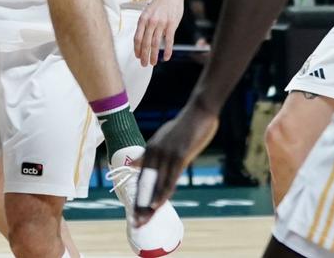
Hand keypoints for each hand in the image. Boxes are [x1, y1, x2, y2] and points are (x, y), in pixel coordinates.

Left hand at [133, 0, 184, 65]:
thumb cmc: (159, 3)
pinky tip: (166, 58)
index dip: (137, 49)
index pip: (137, 38)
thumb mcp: (147, 12)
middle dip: (144, 55)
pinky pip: (169, 40)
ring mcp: (161, 23)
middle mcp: (151, 21)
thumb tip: (141, 40)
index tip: (137, 57)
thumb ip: (145, 25)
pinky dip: (167, 51)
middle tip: (144, 64)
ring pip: (156, 43)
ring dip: (154, 55)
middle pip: (145, 42)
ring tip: (153, 63)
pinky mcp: (172, 24)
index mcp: (143, 19)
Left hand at [134, 100, 217, 221]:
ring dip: (149, 204)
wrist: (198, 111)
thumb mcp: (163, 138)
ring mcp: (167, 154)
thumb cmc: (184, 127)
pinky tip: (157, 204)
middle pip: (145, 184)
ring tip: (144, 219)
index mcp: (151, 149)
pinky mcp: (180, 155)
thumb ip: (151, 153)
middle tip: (135, 223)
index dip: (138, 197)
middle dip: (140, 205)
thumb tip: (135, 164)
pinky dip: (162, 193)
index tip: (134, 213)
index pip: (142, 178)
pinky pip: (170, 179)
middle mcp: (155, 152)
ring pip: (156, 184)